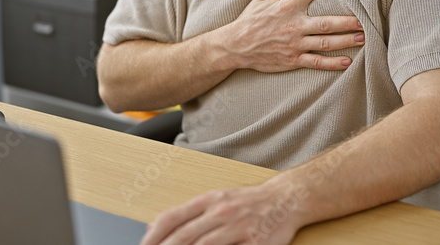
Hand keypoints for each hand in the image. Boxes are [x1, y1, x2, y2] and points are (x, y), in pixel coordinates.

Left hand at [141, 183, 307, 244]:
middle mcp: (222, 212)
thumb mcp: (217, 198)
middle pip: (185, 236)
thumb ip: (188, 213)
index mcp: (210, 200)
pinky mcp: (256, 243)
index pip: (174, 217)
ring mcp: (239, 228)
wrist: (287, 198)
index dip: (154, 235)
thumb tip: (152, 226)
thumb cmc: (250, 201)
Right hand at [218, 0, 363, 71]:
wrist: (236, 46)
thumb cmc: (249, 20)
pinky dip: (332, 63)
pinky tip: (347, 62)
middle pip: (327, 23)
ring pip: (325, 43)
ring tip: (363, 38)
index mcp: (288, 7)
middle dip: (347, 21)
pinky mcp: (293, 60)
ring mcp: (295, 44)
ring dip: (346, 41)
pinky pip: (316, 62)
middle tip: (364, 20)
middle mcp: (294, 26)